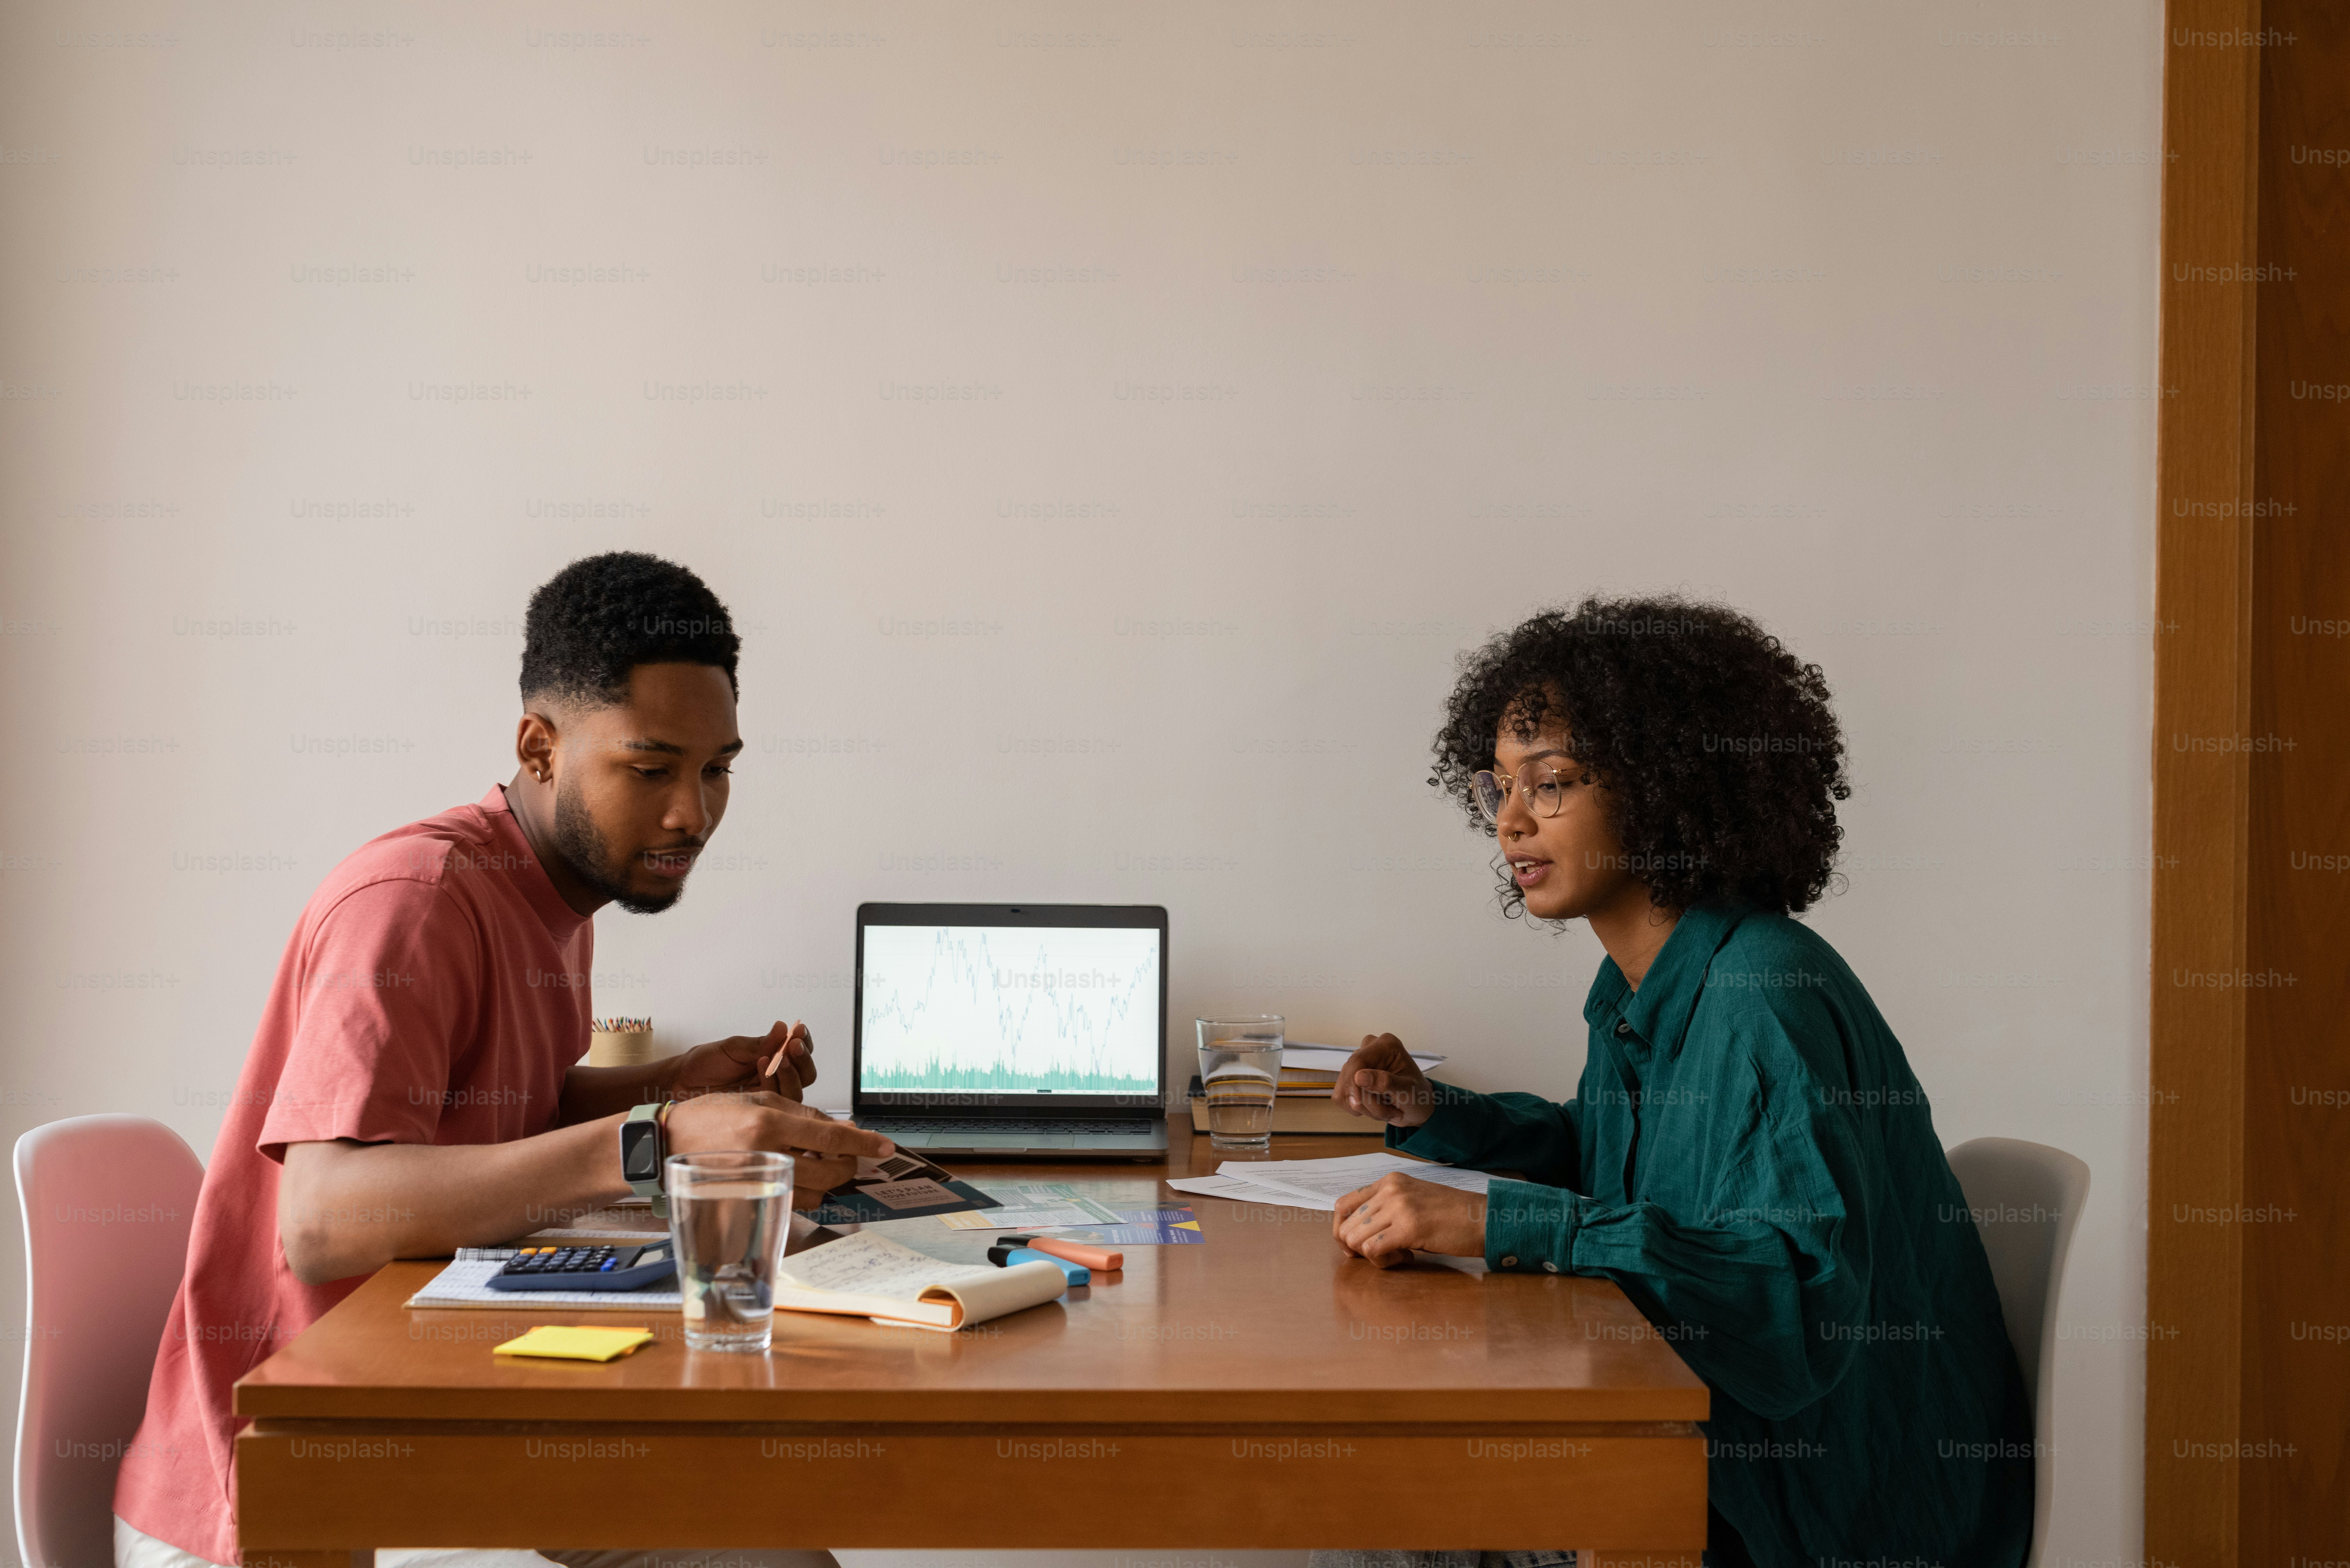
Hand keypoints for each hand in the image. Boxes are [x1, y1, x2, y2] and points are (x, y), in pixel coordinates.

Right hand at [663, 1091, 890, 1209]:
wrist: (665, 1143)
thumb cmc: (709, 1116)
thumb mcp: (756, 1100)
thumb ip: (801, 1115)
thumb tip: (842, 1130)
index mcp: (768, 1124)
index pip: (831, 1139)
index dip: (863, 1143)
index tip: (885, 1147)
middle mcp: (765, 1156)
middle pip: (829, 1172)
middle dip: (849, 1165)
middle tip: (852, 1156)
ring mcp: (757, 1182)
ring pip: (814, 1193)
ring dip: (829, 1181)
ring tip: (827, 1165)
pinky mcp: (749, 1200)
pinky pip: (792, 1202)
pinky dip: (807, 1192)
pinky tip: (804, 1176)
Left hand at [668, 1020, 816, 1103]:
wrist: (681, 1083)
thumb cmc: (704, 1063)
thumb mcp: (733, 1047)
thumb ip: (760, 1043)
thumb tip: (783, 1028)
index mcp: (771, 1057)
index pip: (799, 1051)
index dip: (804, 1041)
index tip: (799, 1031)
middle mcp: (774, 1077)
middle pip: (806, 1074)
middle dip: (803, 1060)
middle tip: (792, 1046)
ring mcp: (767, 1095)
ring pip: (797, 1091)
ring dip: (791, 1073)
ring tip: (776, 1058)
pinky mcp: (758, 1110)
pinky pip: (778, 1103)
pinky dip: (774, 1085)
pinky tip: (761, 1069)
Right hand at [1331, 1032, 1437, 1126]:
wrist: (1417, 1107)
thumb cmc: (1418, 1095)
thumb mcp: (1409, 1090)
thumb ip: (1386, 1082)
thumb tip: (1359, 1077)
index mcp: (1385, 1045)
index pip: (1358, 1060)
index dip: (1354, 1083)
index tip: (1358, 1103)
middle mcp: (1368, 1050)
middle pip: (1350, 1077)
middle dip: (1368, 1102)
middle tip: (1391, 1113)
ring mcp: (1358, 1065)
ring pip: (1344, 1091)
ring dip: (1365, 1109)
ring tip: (1387, 1111)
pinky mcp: (1350, 1079)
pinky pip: (1340, 1097)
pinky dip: (1358, 1110)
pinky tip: (1376, 1109)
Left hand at [1332, 1173, 1485, 1268]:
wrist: (1484, 1219)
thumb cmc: (1451, 1215)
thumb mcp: (1412, 1201)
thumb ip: (1385, 1209)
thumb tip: (1354, 1235)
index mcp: (1389, 1181)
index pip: (1343, 1205)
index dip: (1342, 1230)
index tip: (1358, 1246)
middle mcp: (1389, 1190)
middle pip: (1346, 1226)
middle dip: (1358, 1248)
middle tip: (1386, 1252)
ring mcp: (1398, 1206)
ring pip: (1355, 1239)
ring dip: (1373, 1256)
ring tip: (1400, 1253)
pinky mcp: (1409, 1227)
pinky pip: (1372, 1250)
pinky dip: (1384, 1261)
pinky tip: (1408, 1256)